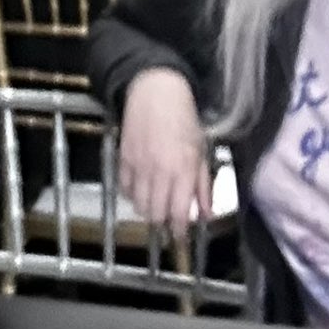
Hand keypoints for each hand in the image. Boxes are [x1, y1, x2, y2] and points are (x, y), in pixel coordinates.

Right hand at [117, 68, 211, 238]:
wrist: (154, 92)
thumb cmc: (183, 118)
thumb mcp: (201, 150)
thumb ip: (202, 184)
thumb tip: (205, 213)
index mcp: (182, 169)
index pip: (178, 213)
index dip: (179, 231)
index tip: (180, 237)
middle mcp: (159, 171)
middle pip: (155, 214)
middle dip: (162, 223)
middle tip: (168, 220)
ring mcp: (139, 166)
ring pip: (138, 205)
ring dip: (148, 210)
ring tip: (156, 205)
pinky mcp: (123, 159)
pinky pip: (125, 189)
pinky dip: (132, 195)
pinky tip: (141, 189)